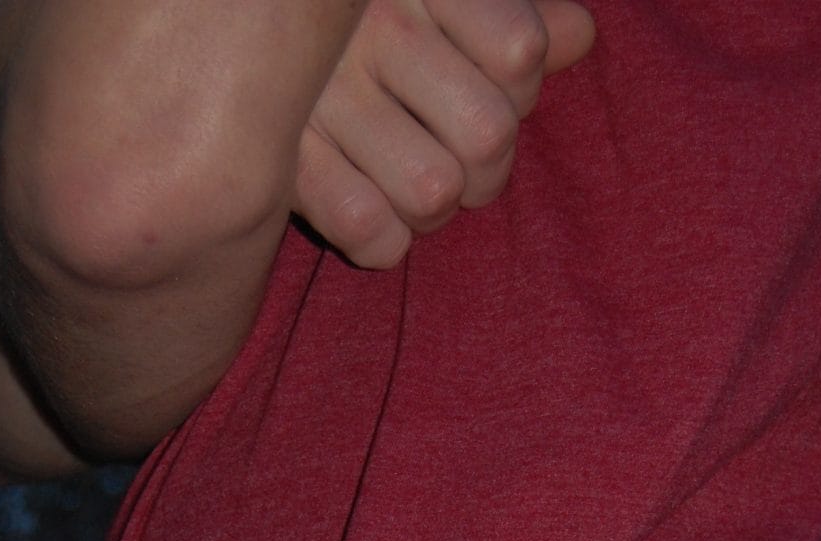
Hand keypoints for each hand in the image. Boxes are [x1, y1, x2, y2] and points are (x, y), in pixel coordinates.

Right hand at [294, 0, 594, 268]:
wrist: (241, 32)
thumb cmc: (364, 14)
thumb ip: (514, 11)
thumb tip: (579, 36)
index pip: (521, 54)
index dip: (521, 87)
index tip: (488, 81)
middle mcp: (370, 28)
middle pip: (491, 137)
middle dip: (487, 164)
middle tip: (453, 151)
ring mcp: (323, 97)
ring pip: (437, 194)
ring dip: (433, 206)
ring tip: (408, 178)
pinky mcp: (284, 165)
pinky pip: (372, 235)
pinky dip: (382, 239)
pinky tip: (370, 204)